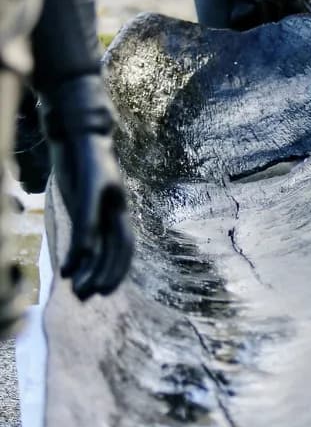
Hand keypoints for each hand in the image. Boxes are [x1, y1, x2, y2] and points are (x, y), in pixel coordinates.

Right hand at [42, 76, 132, 299]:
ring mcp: (105, 197)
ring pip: (105, 242)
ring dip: (93, 271)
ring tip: (79, 293)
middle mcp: (116, 205)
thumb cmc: (80, 164)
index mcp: (117, 208)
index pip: (126, 247)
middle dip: (108, 276)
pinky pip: (88, 223)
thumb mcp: (84, 195)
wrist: (77, 129)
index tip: (102, 291)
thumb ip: (88, 218)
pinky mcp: (91, 186)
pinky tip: (68, 269)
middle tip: (91, 297)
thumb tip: (84, 246)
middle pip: (121, 248)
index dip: (118, 271)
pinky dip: (80, 250)